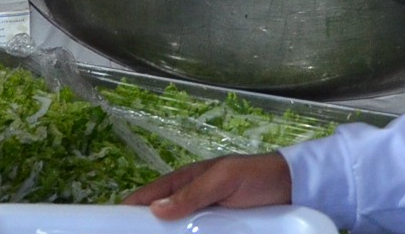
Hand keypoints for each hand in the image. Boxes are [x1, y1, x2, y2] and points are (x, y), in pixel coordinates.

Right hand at [126, 153, 291, 217]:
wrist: (293, 188)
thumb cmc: (255, 176)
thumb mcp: (223, 179)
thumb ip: (193, 193)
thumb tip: (156, 211)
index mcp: (185, 182)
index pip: (148, 197)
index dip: (128, 210)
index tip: (110, 227)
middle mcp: (190, 202)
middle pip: (159, 222)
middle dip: (145, 232)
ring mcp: (204, 220)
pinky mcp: (219, 233)